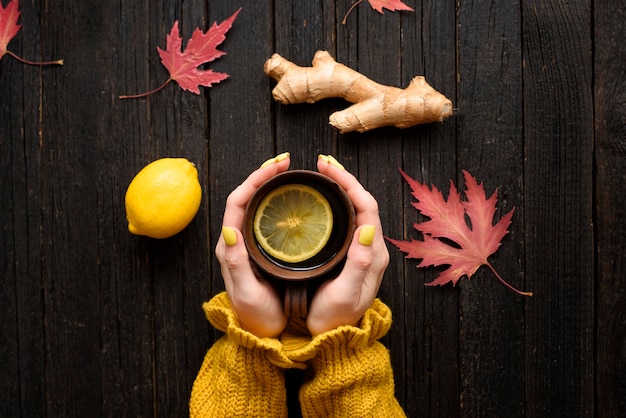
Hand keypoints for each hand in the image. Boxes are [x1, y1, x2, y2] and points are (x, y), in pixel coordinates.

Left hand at [216, 152, 290, 337]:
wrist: (259, 335)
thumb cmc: (255, 317)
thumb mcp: (246, 293)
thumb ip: (236, 263)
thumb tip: (229, 229)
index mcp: (230, 246)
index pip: (238, 201)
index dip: (255, 179)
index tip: (276, 167)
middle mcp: (236, 241)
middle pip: (246, 196)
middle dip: (263, 174)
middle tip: (285, 162)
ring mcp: (248, 244)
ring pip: (255, 204)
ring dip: (268, 184)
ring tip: (287, 172)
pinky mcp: (259, 249)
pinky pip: (265, 217)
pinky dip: (276, 201)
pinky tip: (291, 198)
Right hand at [307, 155, 389, 335]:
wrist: (333, 339)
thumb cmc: (335, 319)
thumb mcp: (346, 293)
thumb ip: (359, 262)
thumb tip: (369, 227)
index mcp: (373, 254)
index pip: (366, 207)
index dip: (348, 182)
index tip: (327, 167)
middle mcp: (372, 248)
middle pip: (362, 202)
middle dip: (344, 178)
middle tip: (322, 163)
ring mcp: (363, 250)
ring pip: (355, 209)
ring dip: (341, 187)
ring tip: (322, 173)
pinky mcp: (352, 254)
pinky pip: (347, 220)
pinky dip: (336, 202)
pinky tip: (323, 198)